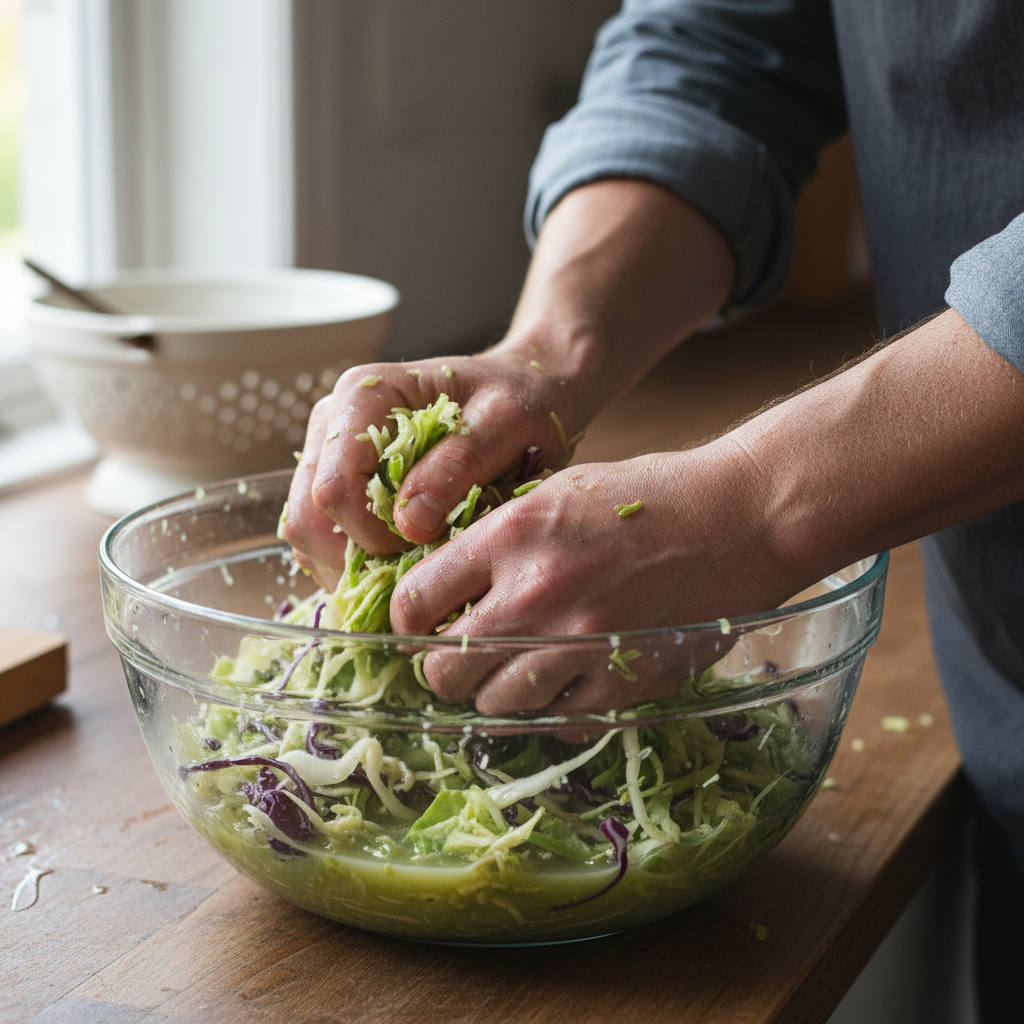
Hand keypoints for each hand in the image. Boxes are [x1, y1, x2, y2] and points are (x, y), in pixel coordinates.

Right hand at [281, 349, 587, 588]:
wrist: (525, 389)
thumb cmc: (519, 399)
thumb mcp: (506, 421)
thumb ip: (459, 465)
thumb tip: (410, 522)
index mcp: (363, 397)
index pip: (333, 487)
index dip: (370, 533)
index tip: (421, 544)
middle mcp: (333, 423)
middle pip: (307, 516)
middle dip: (354, 558)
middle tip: (414, 569)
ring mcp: (330, 456)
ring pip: (307, 533)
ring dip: (351, 566)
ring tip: (410, 567)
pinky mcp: (339, 484)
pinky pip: (322, 540)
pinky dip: (354, 563)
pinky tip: (400, 563)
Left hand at [389, 443, 798, 714]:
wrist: (739, 519)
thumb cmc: (651, 496)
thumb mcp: (559, 493)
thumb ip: (499, 540)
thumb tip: (447, 586)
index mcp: (512, 536)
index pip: (412, 602)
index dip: (409, 619)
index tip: (422, 622)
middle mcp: (534, 595)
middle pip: (441, 670)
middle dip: (443, 667)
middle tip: (465, 654)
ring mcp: (578, 647)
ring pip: (493, 706)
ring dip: (498, 692)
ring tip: (523, 665)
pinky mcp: (621, 686)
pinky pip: (558, 723)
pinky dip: (556, 708)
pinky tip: (573, 678)